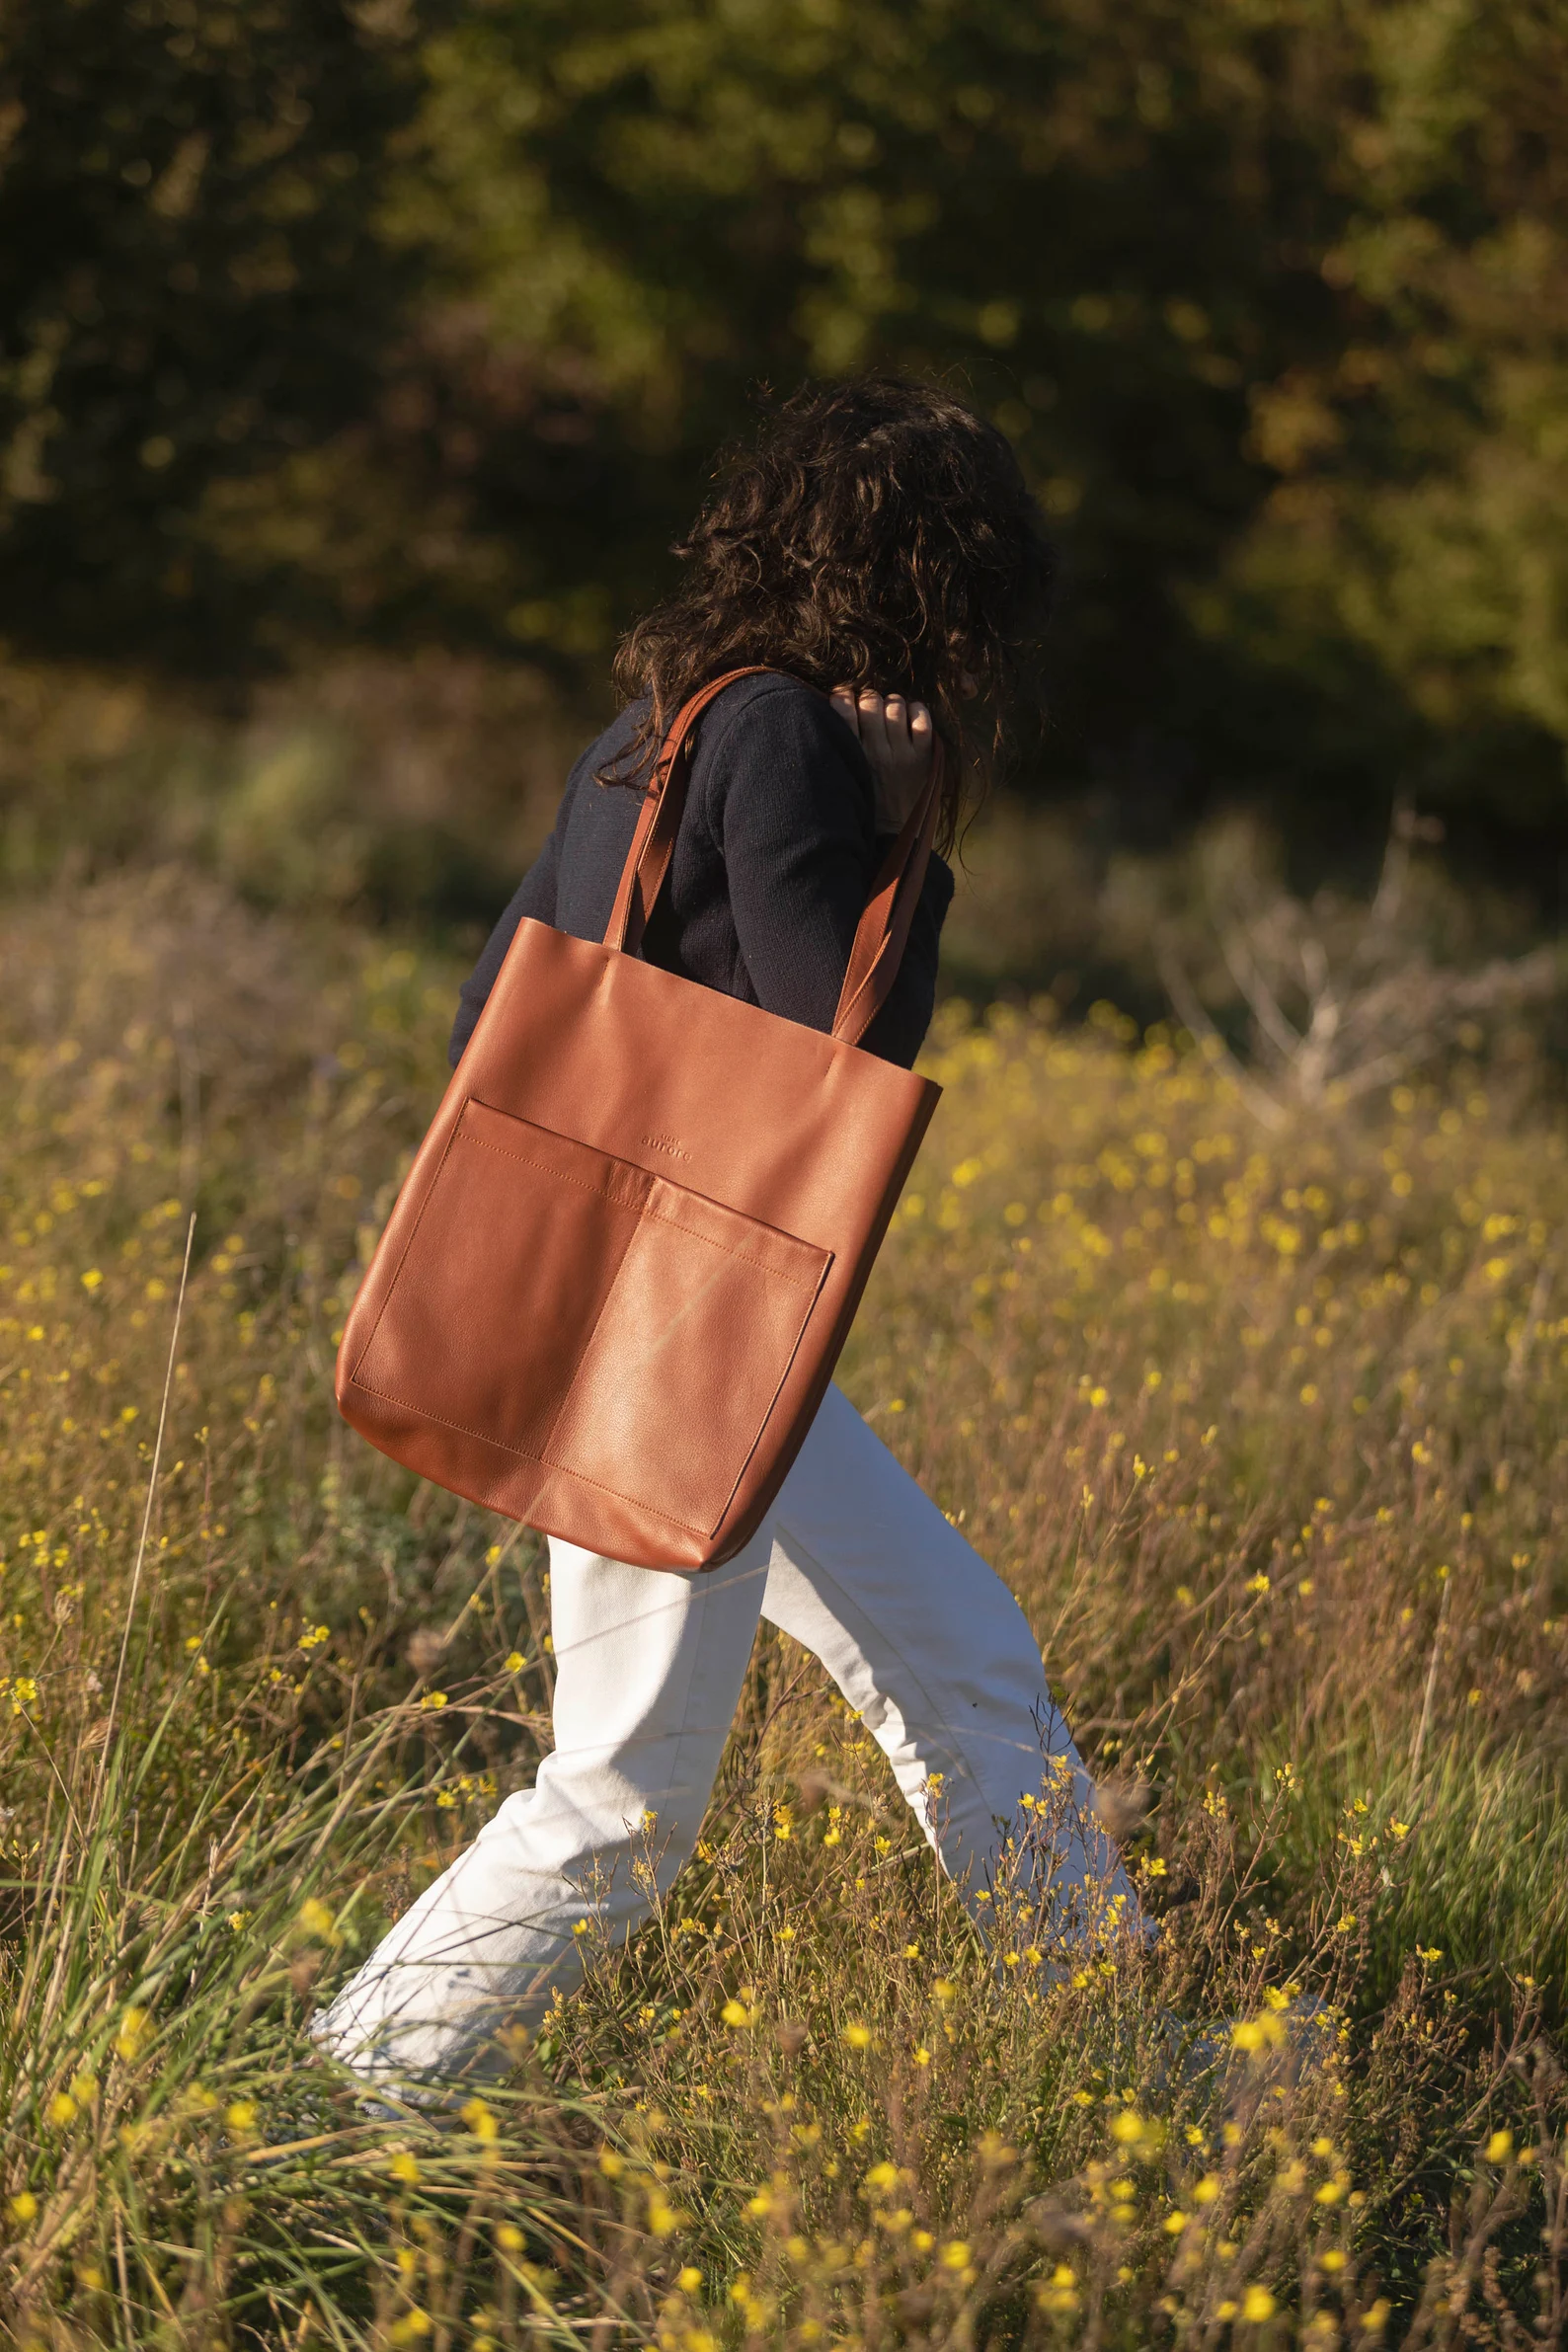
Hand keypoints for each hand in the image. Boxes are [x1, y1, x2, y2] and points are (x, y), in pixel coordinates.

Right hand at [830, 685, 935, 833]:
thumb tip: (836, 710)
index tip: (845, 702)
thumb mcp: (845, 778)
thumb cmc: (866, 801)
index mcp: (854, 756)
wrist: (895, 833)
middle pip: (870, 701)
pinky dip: (916, 710)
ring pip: (895, 704)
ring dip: (892, 704)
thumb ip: (841, 749)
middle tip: (870, 709)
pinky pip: (922, 716)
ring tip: (891, 716)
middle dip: (869, 700)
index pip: (842, 710)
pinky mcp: (923, 755)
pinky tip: (910, 718)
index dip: (843, 698)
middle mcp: (877, 751)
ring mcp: (902, 752)